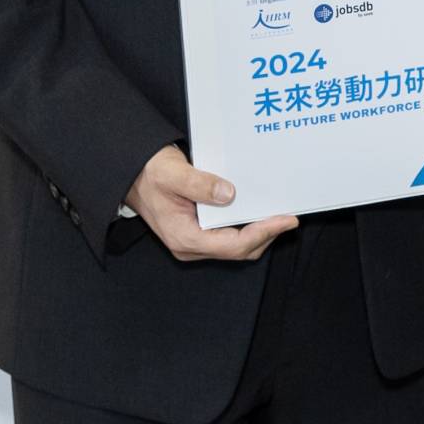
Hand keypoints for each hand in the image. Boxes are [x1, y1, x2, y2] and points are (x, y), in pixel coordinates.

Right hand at [125, 145, 297, 261]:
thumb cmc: (151, 173)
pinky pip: (230, 235)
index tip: (287, 219)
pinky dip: (249, 226)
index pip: (233, 244)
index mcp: (184, 237)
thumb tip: (229, 194)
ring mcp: (195, 240)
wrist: (133, 173)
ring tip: (280, 213)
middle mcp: (191, 244)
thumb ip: (199, 184)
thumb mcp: (173, 173)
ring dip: (260, 232)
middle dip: (267, 235)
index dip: (264, 233)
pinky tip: (259, 209)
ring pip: (237, 245)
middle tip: (290, 217)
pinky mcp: (199, 231)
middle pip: (239, 250)